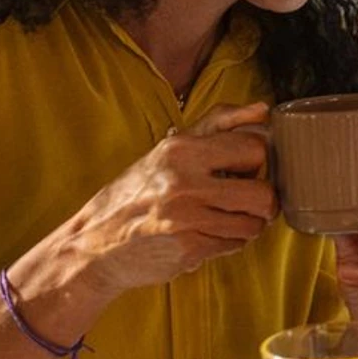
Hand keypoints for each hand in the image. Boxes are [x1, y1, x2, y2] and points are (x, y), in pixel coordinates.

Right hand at [67, 103, 278, 295]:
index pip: (255, 147)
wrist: (94, 243)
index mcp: (181, 150)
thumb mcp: (170, 150)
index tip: (246, 170)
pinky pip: (234, 245)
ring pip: (253, 223)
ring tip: (228, 218)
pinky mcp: (189, 249)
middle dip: (263, 199)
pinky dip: (229, 242)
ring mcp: (187, 218)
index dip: (257, 161)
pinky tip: (209, 233)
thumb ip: (219, 124)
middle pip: (262, 191)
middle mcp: (183, 181)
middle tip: (249, 200)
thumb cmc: (135, 193)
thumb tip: (262, 110)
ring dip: (248, 224)